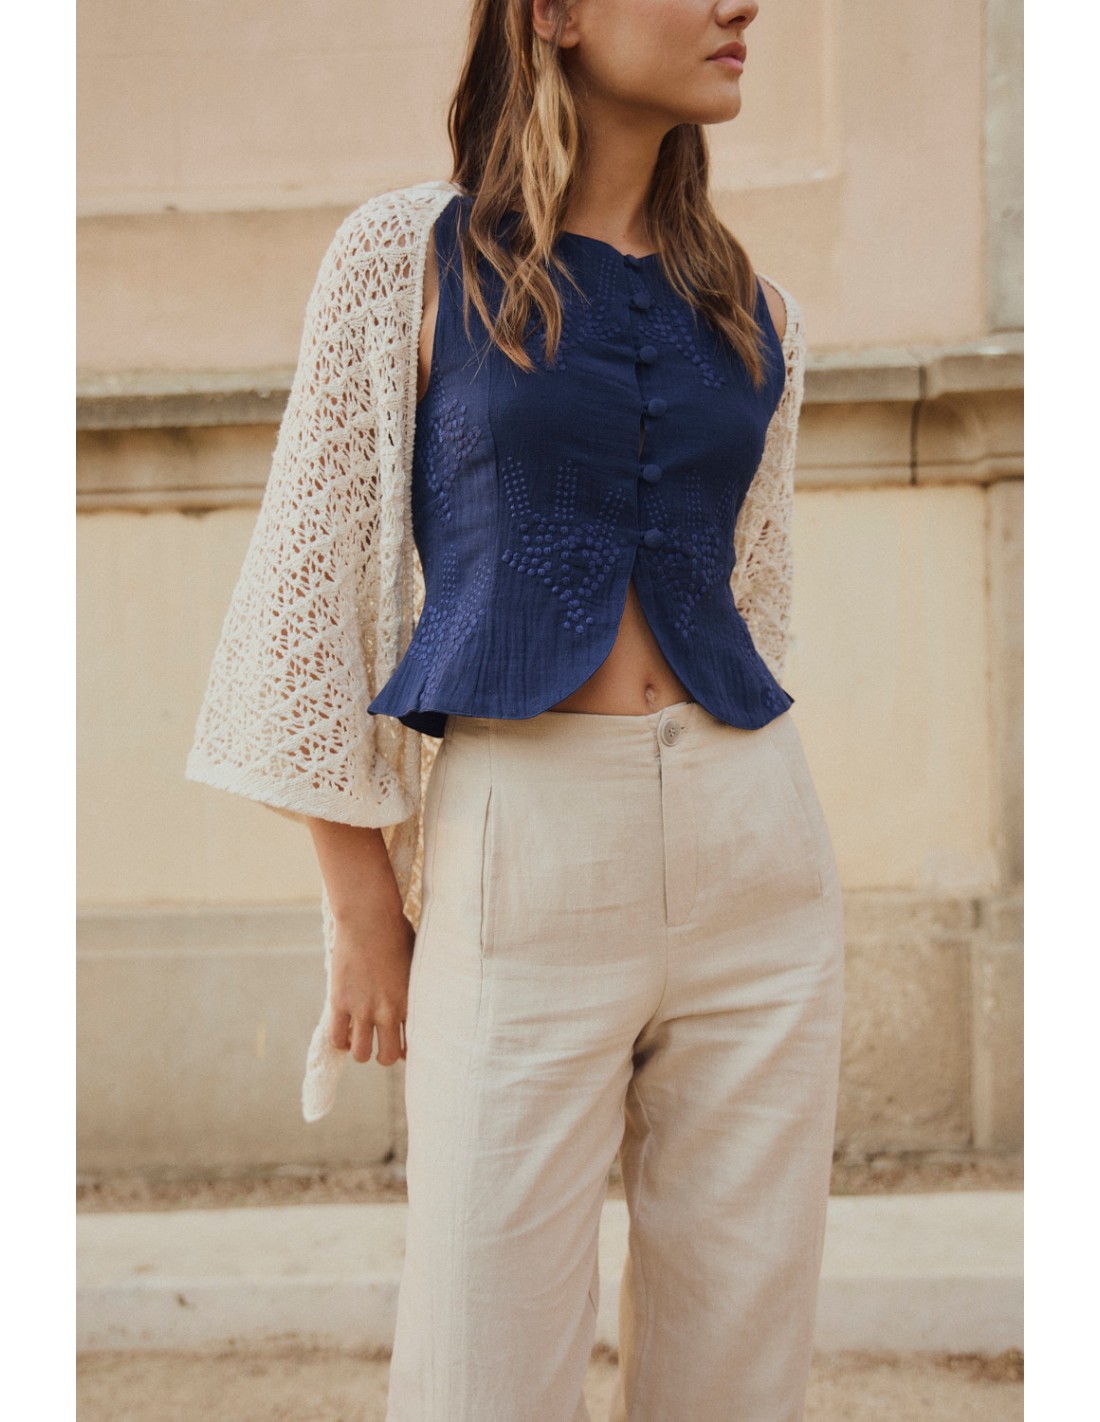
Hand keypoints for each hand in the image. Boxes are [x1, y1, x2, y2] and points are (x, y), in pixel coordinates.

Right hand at [328, 910, 416, 1065]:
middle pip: (386, 1057)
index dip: (405, 1051)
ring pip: (360, 1054)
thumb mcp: (417, 962)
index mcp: (410, 1002)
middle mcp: (388, 1011)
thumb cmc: (397, 933)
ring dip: (360, 1051)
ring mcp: (362, 1008)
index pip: (411, 1044)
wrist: (369, 918)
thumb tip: (421, 999)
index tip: (400, 1047)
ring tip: (359, 1040)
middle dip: (383, 1056)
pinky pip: (337, 1037)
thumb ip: (415, 986)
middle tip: (379, 1045)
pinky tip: (344, 1031)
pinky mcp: (340, 1002)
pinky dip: (340, 1041)